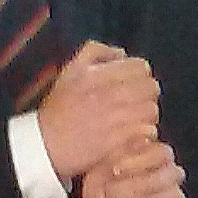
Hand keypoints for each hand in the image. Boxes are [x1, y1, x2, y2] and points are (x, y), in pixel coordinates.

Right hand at [37, 42, 159, 181]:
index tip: (131, 84)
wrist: (45, 145)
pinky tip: (131, 135)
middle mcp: (108, 94)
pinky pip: (149, 131)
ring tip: (131, 119)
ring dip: (145, 115)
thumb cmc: (59, 108)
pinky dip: (144, 133)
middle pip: (151, 87)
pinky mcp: (120, 141)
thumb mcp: (70, 70)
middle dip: (145, 94)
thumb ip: (96, 52)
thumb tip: (122, 54)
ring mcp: (116, 119)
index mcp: (97, 75)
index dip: (139, 75)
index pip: (141, 67)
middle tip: (133, 103)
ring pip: (152, 110)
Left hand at [77, 139, 184, 197]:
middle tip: (107, 194)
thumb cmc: (99, 191)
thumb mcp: (99, 169)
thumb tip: (129, 148)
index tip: (114, 170)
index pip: (162, 153)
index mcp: (154, 156)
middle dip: (131, 187)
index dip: (139, 161)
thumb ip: (114, 154)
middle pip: (167, 175)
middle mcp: (170, 176)